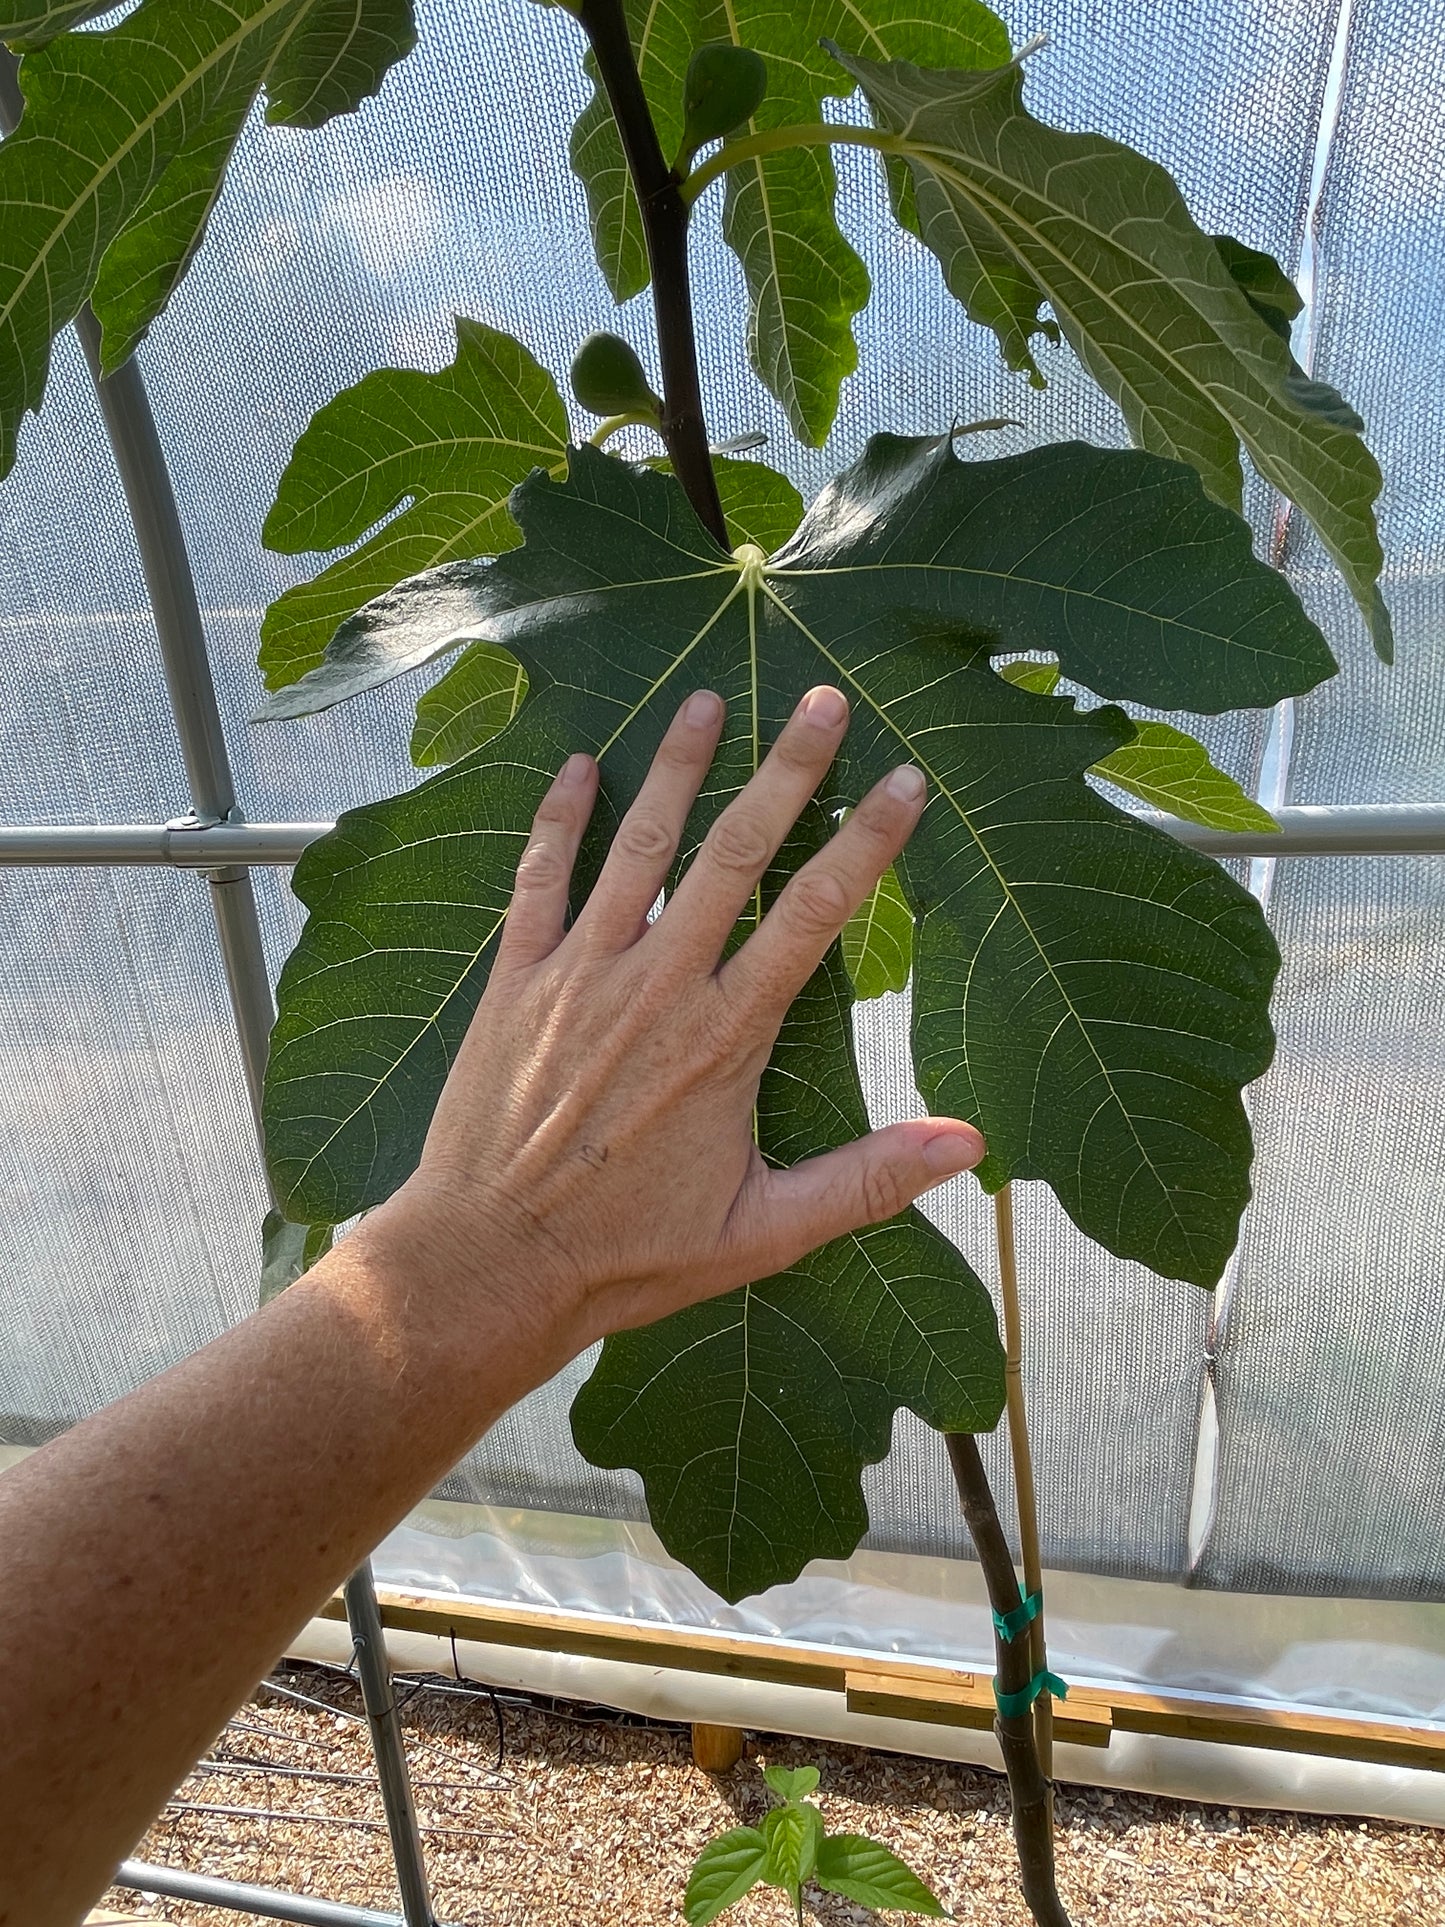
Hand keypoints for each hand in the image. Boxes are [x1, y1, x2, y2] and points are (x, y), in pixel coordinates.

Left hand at [386, 684, 984, 1366]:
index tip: (904, 780)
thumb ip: (866, 1181)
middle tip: (821, 700)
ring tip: (708, 698)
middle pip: (733, 854)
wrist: (489, 1262)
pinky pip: (538, 880)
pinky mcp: (514, 982)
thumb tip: (969, 1146)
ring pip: (637, 847)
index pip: (813, 915)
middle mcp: (656, 986)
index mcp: (724, 1037)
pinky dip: (558, 819)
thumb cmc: (628, 1254)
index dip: (865, 842)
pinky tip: (579, 765)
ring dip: (675, 768)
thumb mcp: (763, 1234)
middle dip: (786, 770)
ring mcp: (578, 975)